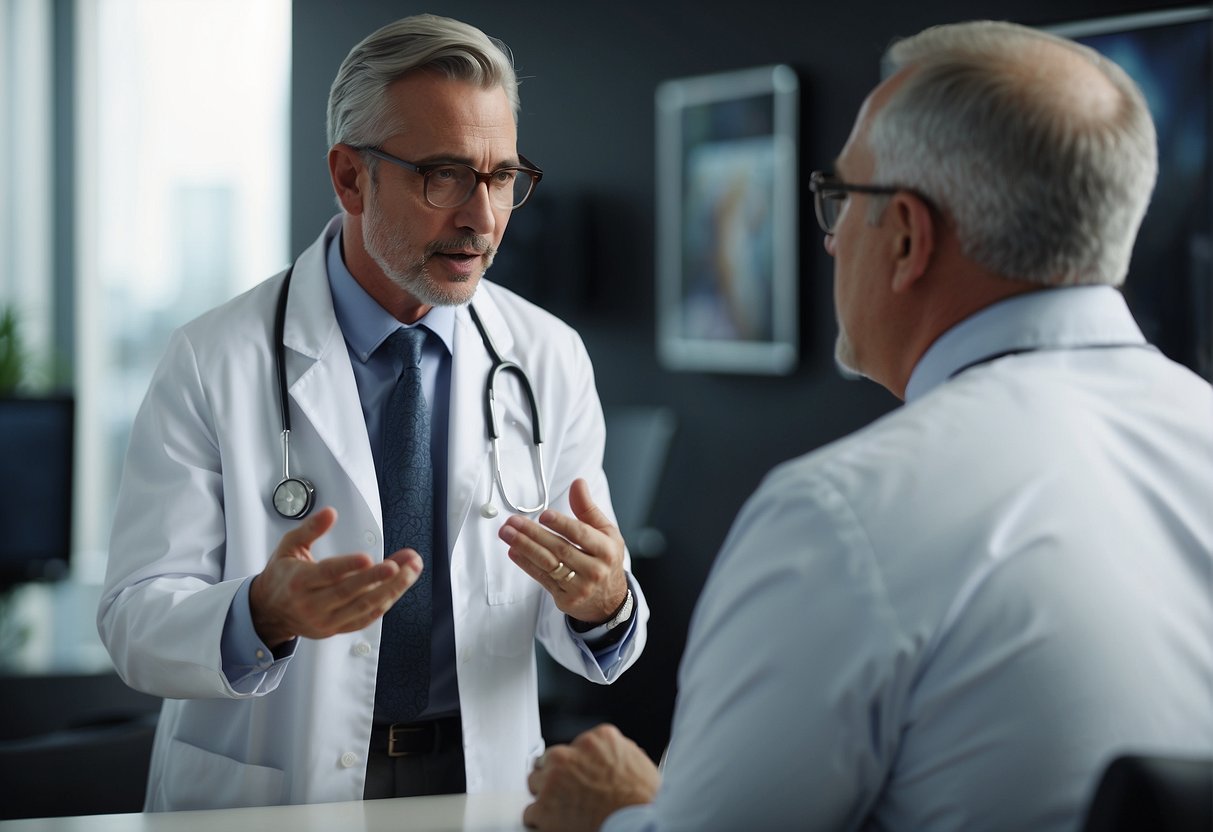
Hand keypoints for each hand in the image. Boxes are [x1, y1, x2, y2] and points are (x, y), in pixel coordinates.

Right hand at [249, 507, 421, 647]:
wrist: (269, 612)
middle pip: (351, 593)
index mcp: (299, 582)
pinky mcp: (336, 630)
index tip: (369, 557)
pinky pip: (365, 619)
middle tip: (404, 564)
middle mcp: (312, 605)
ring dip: (392, 589)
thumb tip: (330, 512)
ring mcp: (326, 621)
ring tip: (411, 570)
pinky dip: (384, 603)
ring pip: (363, 607)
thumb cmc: (282, 576)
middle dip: (380, 577)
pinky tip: (399, 587)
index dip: (348, 566)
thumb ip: (310, 528)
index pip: (327, 574)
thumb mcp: (289, 546)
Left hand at [498, 478, 627, 624]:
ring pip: (548, 564)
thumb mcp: (605, 532)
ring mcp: (580, 587)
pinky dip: (526, 564)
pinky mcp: (566, 599)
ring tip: (507, 534)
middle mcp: (595, 570)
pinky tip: (514, 551)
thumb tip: (577, 483)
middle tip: (513, 522)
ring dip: (524, 547)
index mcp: (606, 550)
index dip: (561, 524)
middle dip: (533, 534)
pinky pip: (542, 579)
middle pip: (560, 549)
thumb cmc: (605, 559)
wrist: (609, 599)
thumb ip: (587, 509)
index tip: (543, 515)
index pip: (581, 534)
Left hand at [523, 724, 659, 830]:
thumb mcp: (637, 762)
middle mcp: (570, 755)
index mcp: (595, 740)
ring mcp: (553, 781)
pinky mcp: (543, 808)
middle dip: (556, 777)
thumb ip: (617, 753)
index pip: (574, 745)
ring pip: (535, 784)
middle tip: (568, 794)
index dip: (576, 764)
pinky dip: (541, 822)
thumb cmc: (643, 801)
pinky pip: (530, 813)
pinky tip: (556, 825)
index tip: (577, 774)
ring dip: (546, 797)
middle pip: (548, 761)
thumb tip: (612, 758)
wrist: (637, 825)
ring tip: (562, 811)